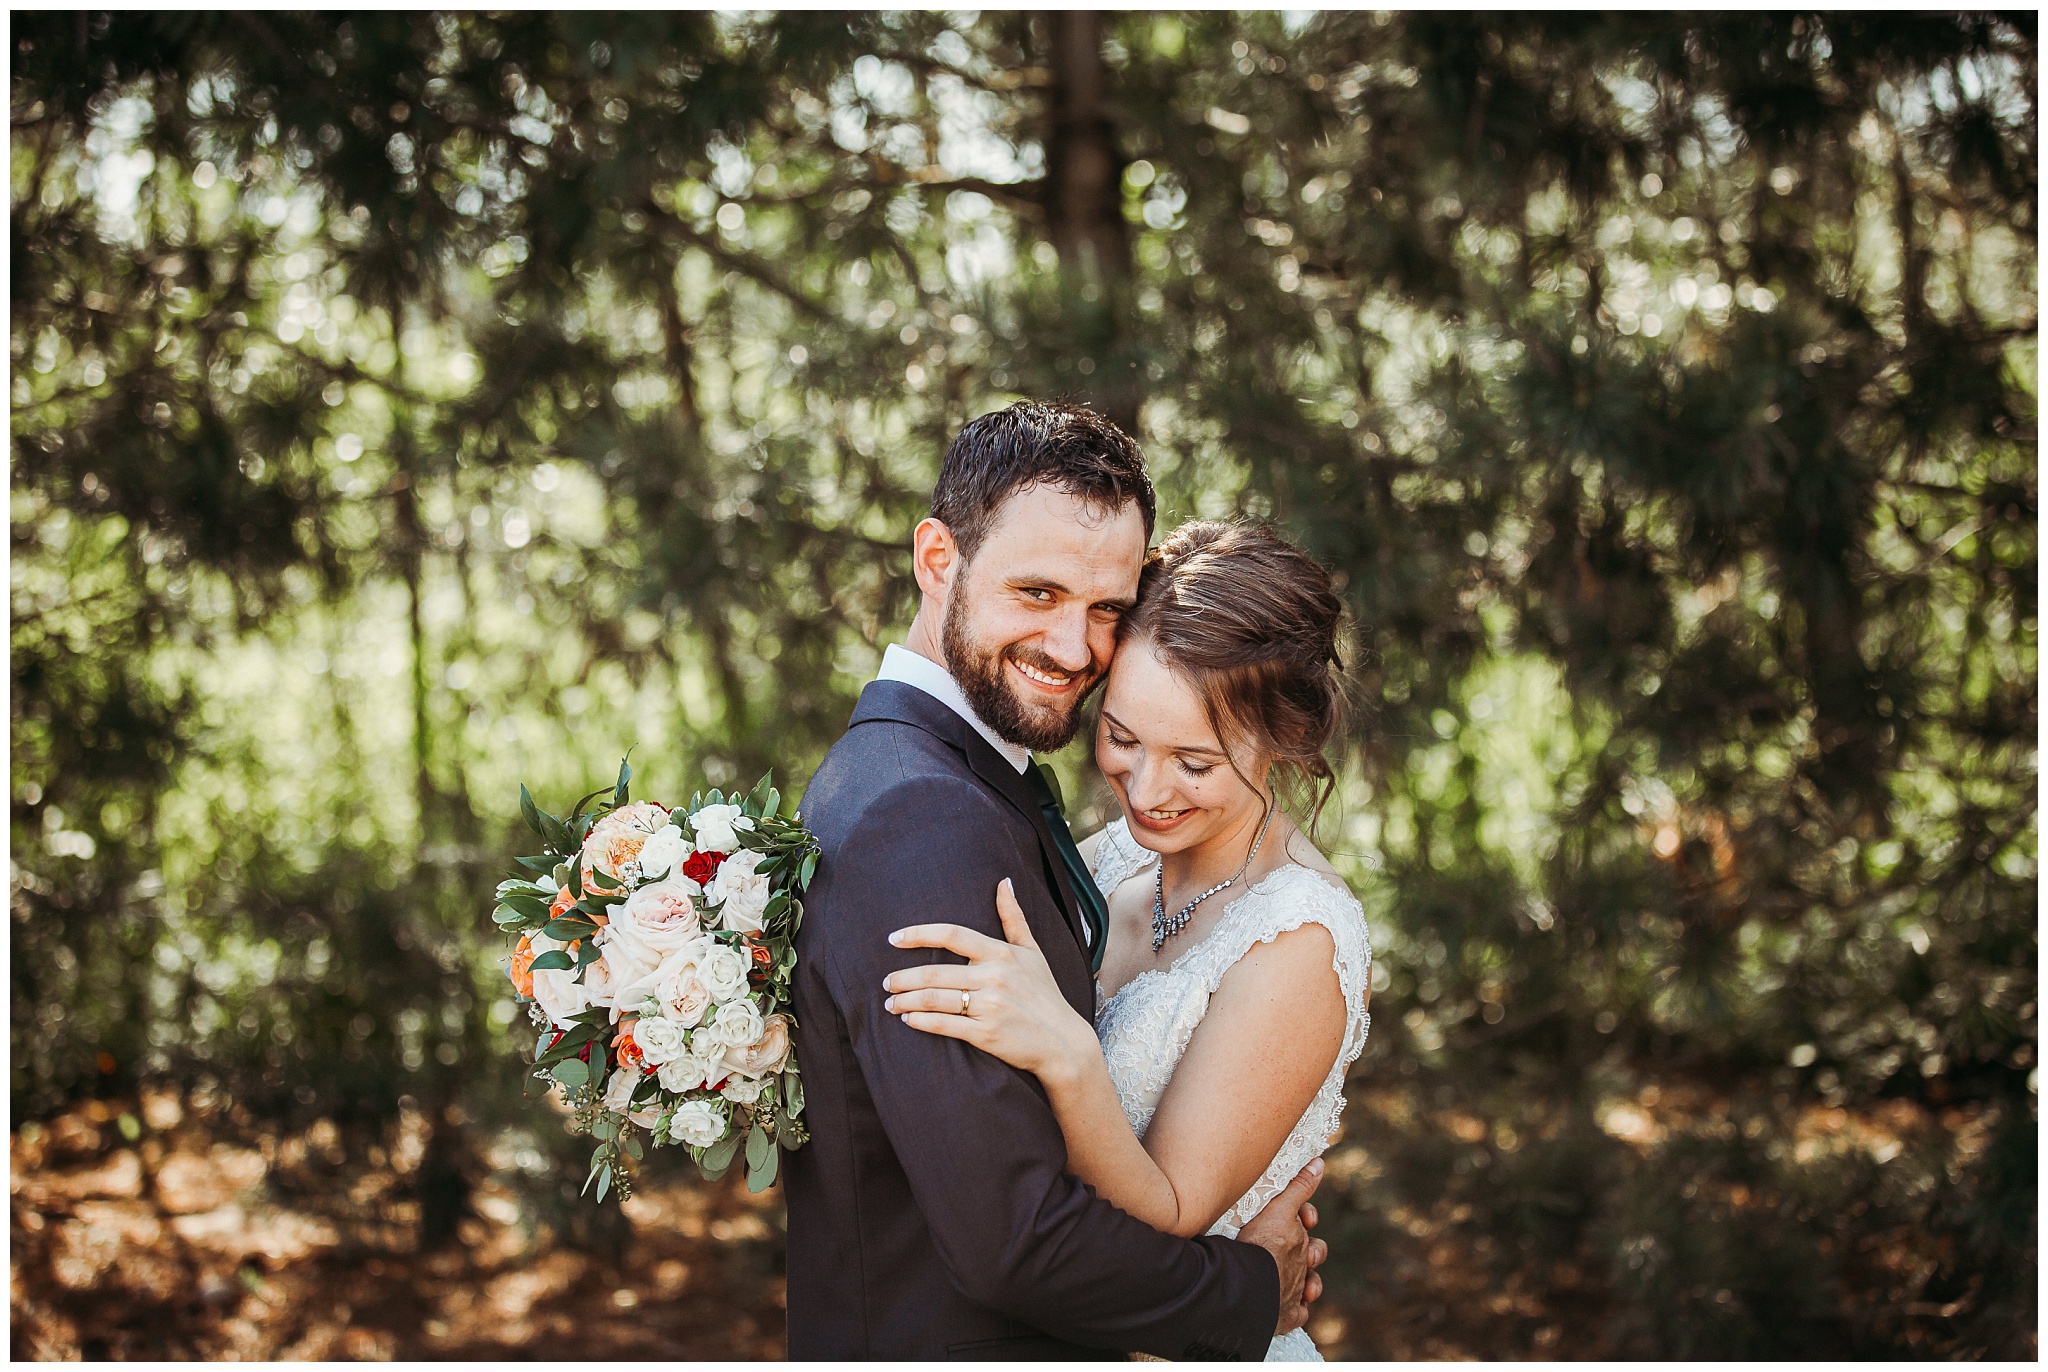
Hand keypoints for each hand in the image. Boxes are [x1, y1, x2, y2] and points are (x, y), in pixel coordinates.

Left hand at [884, 879, 1097, 1080]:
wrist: (1063, 1042)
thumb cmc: (1045, 995)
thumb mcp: (1033, 952)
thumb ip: (1014, 917)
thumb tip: (1004, 882)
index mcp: (1001, 953)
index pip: (951, 934)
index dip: (918, 935)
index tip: (894, 939)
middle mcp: (994, 977)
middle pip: (935, 972)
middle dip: (903, 977)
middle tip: (886, 982)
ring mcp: (990, 1007)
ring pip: (935, 999)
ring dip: (906, 1001)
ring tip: (891, 1003)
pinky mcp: (986, 1034)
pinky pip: (944, 1025)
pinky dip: (921, 1023)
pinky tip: (908, 1020)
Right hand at [1235, 1158, 1327, 1335]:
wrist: (1248, 1287)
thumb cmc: (1259, 1246)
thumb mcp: (1278, 1210)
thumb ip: (1299, 1187)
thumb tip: (1320, 1161)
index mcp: (1299, 1243)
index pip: (1308, 1226)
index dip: (1305, 1218)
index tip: (1302, 1218)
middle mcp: (1301, 1268)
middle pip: (1311, 1256)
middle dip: (1308, 1251)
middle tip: (1295, 1248)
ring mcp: (1295, 1294)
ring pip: (1308, 1286)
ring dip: (1305, 1281)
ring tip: (1298, 1279)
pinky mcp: (1288, 1317)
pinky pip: (1298, 1314)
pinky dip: (1296, 1309)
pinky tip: (1286, 1304)